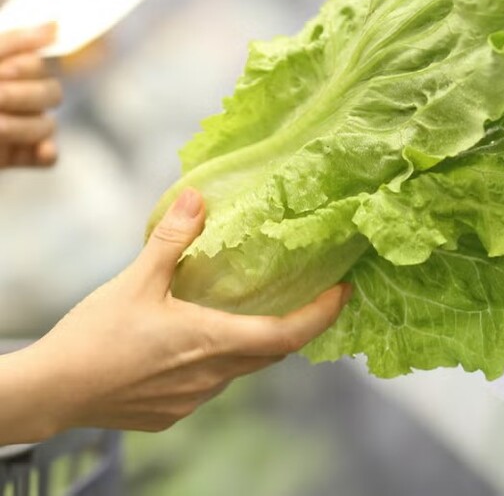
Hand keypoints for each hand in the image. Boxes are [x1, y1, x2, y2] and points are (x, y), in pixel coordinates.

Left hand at [0, 23, 61, 167]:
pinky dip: (45, 153)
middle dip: (24, 96)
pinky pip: (47, 157)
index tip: (1, 72)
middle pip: (51, 94)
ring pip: (47, 126)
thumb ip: (16, 41)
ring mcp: (15, 130)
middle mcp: (14, 98)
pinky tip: (38, 150)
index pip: (37, 65)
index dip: (25, 68)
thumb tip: (58, 26)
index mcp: (5, 71)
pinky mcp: (15, 157)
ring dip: (23, 126)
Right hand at [20, 189, 350, 437]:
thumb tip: (198, 197)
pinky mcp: (174, 412)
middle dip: (295, 325)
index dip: (321, 314)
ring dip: (254, 342)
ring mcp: (194, 399)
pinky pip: (214, 384)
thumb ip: (172, 239)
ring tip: (249, 311)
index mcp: (211, 342)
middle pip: (272, 353)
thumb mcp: (136, 279)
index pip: (287, 335)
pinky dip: (222, 360)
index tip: (343, 292)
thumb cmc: (95, 337)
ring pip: (243, 369)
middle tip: (307, 296)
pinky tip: (200, 342)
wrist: (53, 391)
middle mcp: (212, 377)